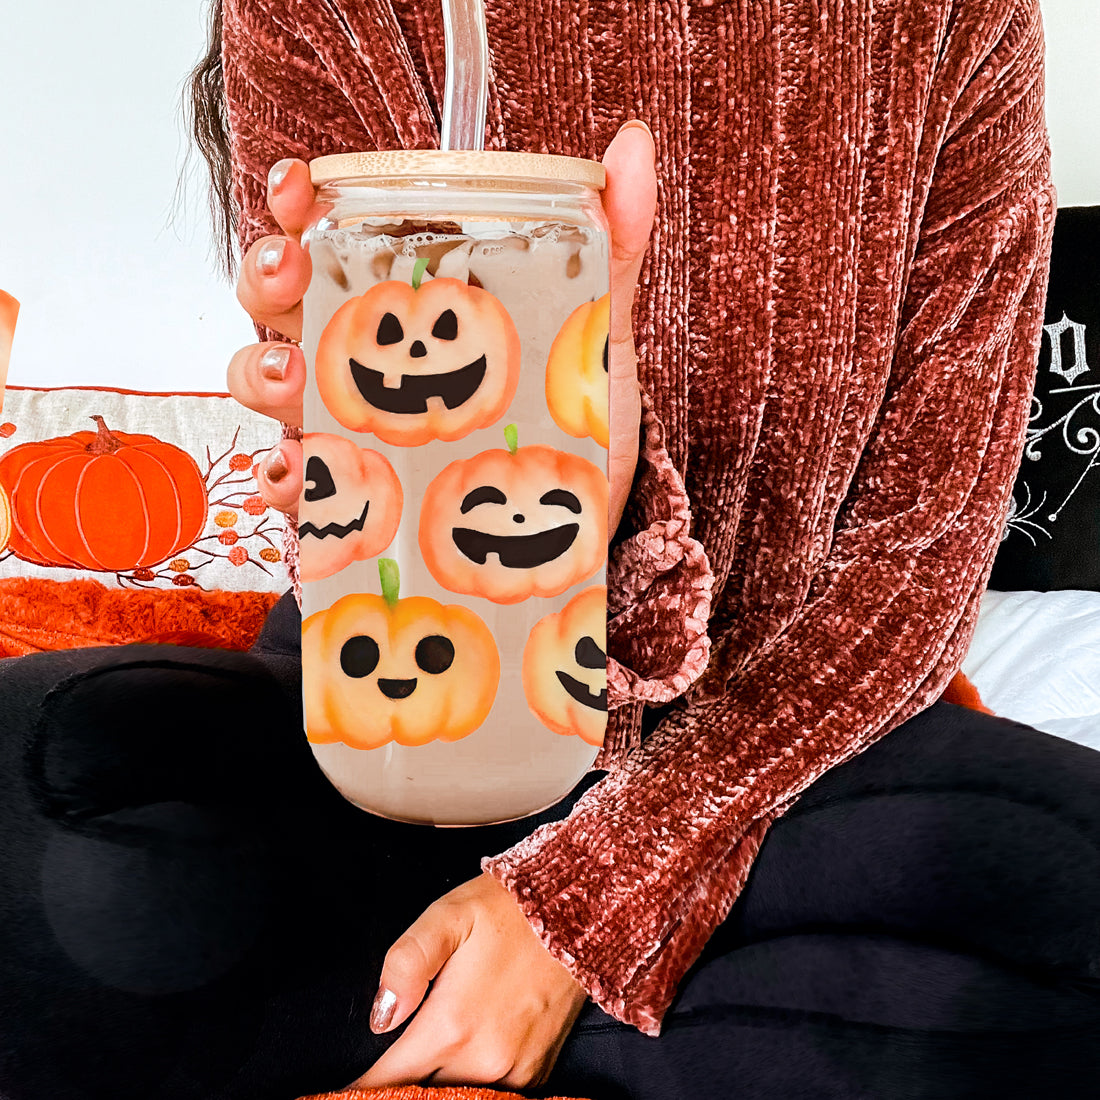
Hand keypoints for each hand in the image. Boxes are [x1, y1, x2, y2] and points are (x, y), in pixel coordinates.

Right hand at [227, 122, 657, 534]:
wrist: (589, 514)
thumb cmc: (579, 420)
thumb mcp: (596, 329)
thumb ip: (609, 243)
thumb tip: (632, 145)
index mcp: (412, 305)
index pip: (335, 237)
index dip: (297, 205)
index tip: (297, 189)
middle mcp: (369, 356)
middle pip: (280, 300)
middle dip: (266, 274)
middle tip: (291, 269)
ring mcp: (356, 423)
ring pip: (267, 384)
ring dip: (261, 372)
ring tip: (295, 377)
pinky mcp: (359, 491)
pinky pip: (293, 482)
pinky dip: (280, 477)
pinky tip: (297, 472)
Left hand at [351, 873, 586, 1089]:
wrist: (580, 910)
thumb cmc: (508, 909)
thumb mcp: (448, 915)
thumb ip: (407, 962)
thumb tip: (381, 1015)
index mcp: (452, 1025)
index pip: (390, 1081)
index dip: (364, 1085)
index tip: (349, 1086)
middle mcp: (484, 1059)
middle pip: (424, 1094)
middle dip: (402, 1083)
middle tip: (390, 1065)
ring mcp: (515, 1070)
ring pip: (460, 1095)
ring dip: (439, 1082)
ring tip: (426, 1057)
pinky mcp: (537, 1070)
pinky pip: (494, 1092)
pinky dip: (474, 1082)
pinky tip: (464, 1057)